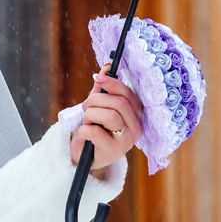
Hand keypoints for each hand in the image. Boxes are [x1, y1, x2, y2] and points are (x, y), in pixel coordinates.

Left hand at [69, 63, 144, 179]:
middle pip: (119, 103)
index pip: (129, 94)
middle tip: (85, 107)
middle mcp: (136, 128)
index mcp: (136, 115)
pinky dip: (84, 130)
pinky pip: (95, 132)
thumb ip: (103, 88)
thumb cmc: (94, 128)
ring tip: (87, 121)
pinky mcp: (113, 152)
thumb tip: (107, 66)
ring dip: (91, 115)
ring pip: (109, 116)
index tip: (97, 78)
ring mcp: (126, 142)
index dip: (112, 83)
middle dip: (96, 100)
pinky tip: (84, 135)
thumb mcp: (98, 107)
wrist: (84, 155)